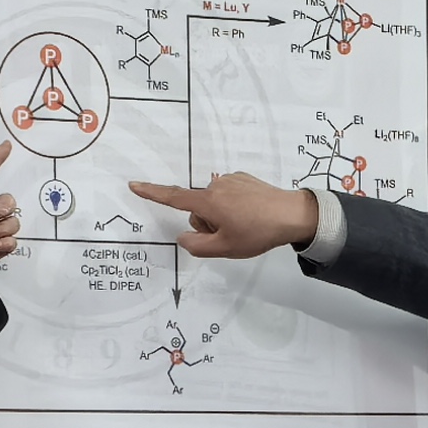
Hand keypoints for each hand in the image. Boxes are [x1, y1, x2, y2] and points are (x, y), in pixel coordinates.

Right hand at [125, 168, 316, 259]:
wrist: (293, 215)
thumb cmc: (258, 232)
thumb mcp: (225, 248)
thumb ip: (197, 246)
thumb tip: (183, 238)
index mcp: (208, 202)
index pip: (173, 198)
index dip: (152, 193)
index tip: (134, 185)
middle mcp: (216, 186)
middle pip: (197, 209)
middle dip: (207, 224)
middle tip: (230, 236)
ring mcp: (231, 181)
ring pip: (214, 203)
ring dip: (222, 216)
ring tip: (245, 226)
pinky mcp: (244, 179)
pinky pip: (229, 196)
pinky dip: (234, 207)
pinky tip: (251, 215)